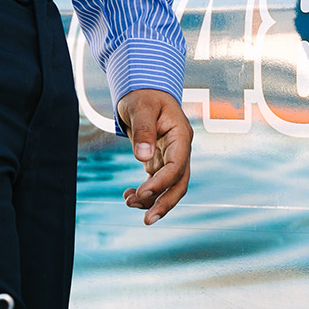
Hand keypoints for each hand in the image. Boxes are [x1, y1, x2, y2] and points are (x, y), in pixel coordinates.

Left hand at [117, 89, 191, 224]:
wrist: (142, 89)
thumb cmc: (143, 94)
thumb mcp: (140, 107)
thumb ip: (143, 130)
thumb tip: (142, 157)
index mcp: (181, 135)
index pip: (177, 165)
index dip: (162, 182)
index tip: (143, 193)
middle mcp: (180, 149)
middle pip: (179, 183)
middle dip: (165, 203)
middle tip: (147, 219)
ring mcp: (171, 156)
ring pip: (168, 186)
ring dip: (152, 200)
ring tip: (128, 202)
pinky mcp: (160, 160)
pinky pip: (156, 182)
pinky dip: (145, 192)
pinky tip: (128, 195)